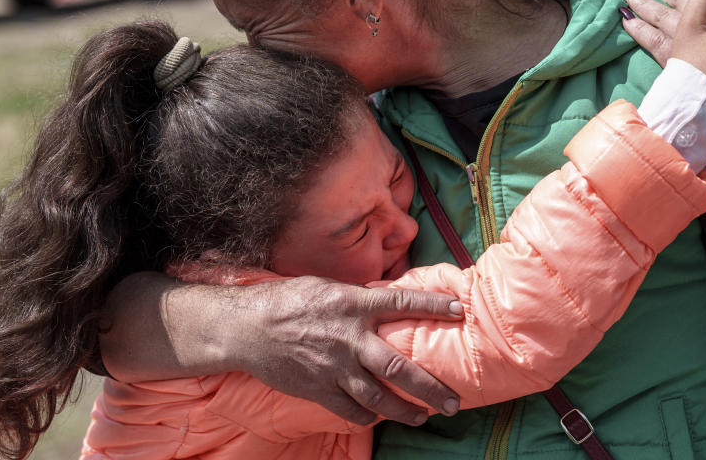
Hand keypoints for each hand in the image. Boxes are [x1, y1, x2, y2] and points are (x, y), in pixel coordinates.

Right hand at [236, 276, 462, 425]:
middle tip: (452, 400)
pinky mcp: (318, 389)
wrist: (246, 328)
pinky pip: (351, 409)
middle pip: (398, 367)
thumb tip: (385, 299)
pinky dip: (368, 416)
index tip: (459, 311)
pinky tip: (379, 418)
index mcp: (353, 304)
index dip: (433, 307)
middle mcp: (348, 337)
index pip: (402, 303)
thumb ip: (358, 298)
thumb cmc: (288, 301)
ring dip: (405, 410)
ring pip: (378, 396)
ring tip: (424, 416)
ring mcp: (333, 367)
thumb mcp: (327, 288)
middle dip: (429, 386)